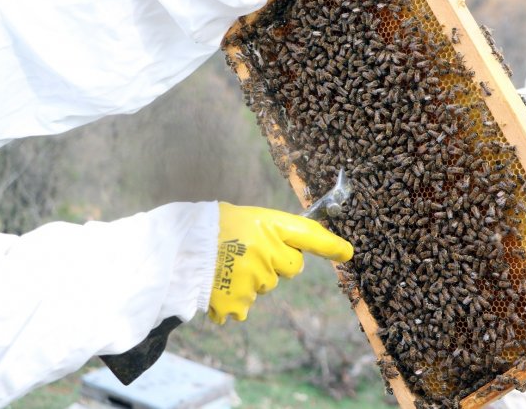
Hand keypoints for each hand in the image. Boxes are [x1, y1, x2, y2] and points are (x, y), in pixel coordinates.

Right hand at [208, 202, 352, 323]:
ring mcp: (253, 279)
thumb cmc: (213, 228)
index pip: (309, 234)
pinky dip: (232, 300)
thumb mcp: (247, 219)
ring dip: (250, 280)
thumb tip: (297, 252)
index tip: (347, 252)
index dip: (331, 245)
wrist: (177, 247)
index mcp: (268, 226)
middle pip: (290, 267)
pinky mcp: (238, 301)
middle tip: (246, 252)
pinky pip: (244, 306)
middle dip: (275, 263)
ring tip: (225, 265)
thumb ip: (274, 233)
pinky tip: (217, 284)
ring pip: (266, 286)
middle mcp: (266, 252)